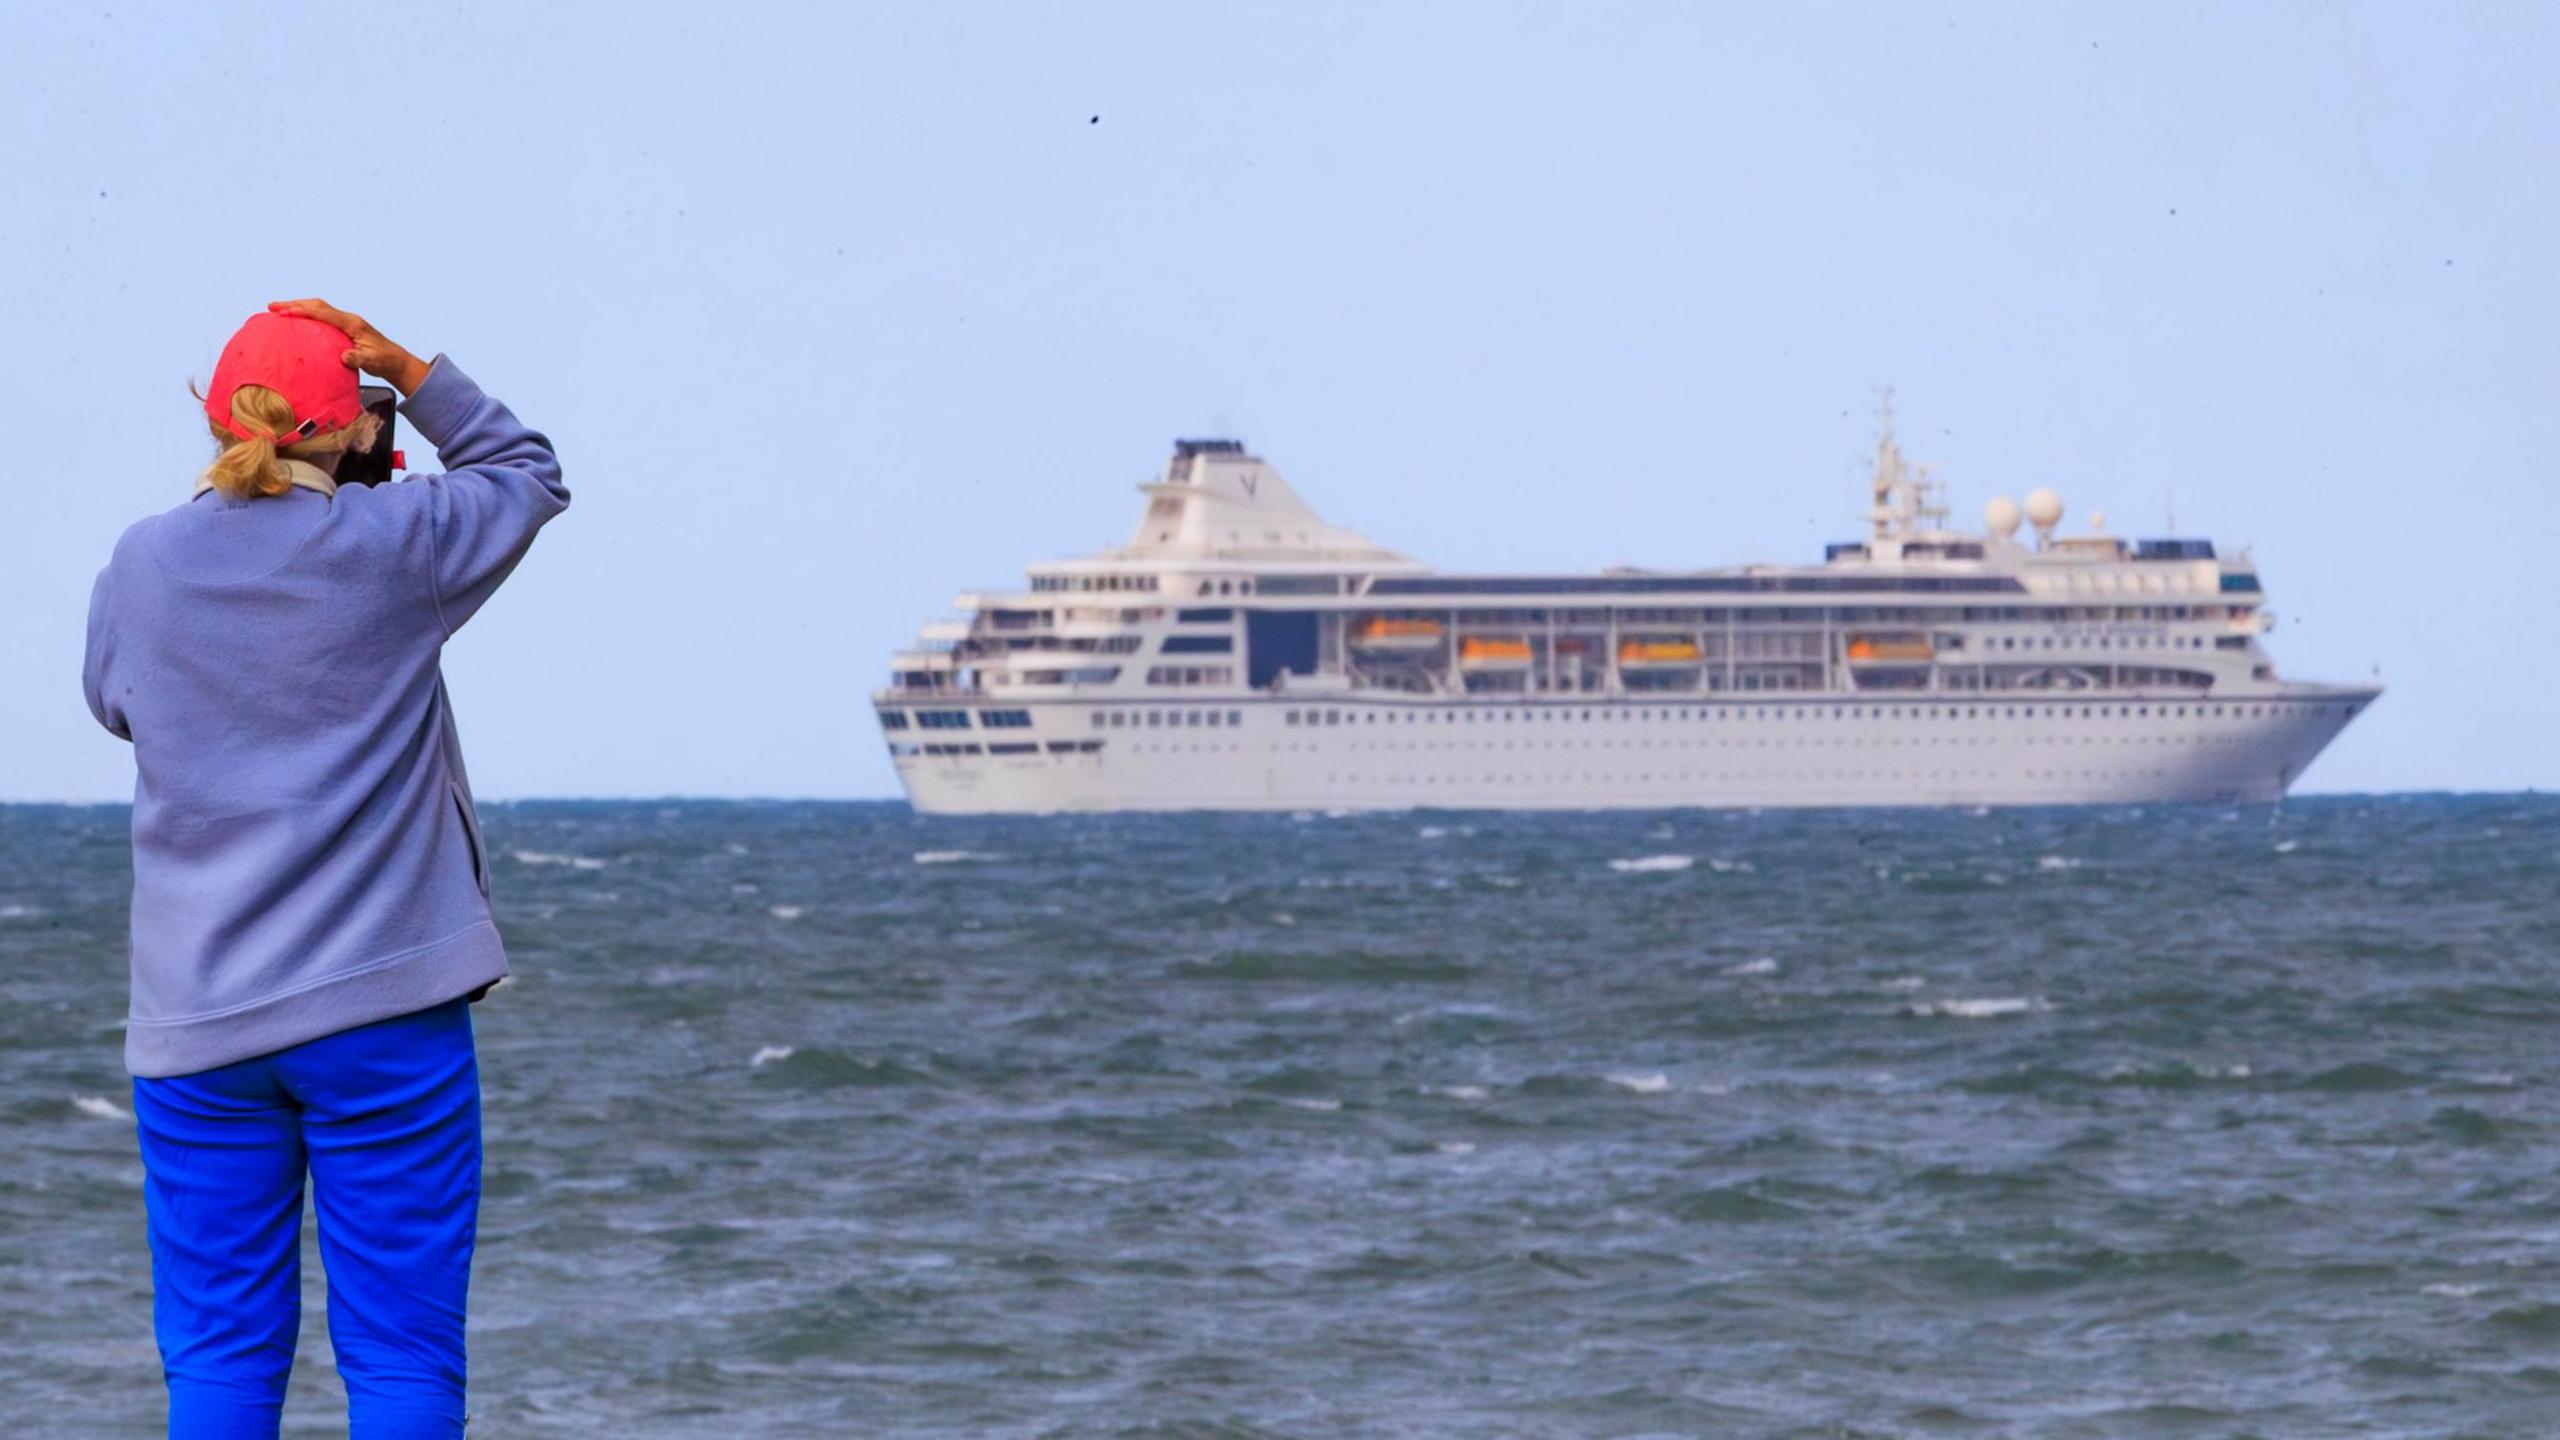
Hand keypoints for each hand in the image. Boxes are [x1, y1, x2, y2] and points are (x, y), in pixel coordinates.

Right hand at [267, 298, 432, 395]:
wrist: (395, 361)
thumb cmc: (385, 361)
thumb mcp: (373, 362)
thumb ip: (359, 359)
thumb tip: (345, 357)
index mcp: (352, 324)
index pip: (323, 313)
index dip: (303, 311)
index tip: (284, 312)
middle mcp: (348, 319)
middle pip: (316, 305)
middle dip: (293, 304)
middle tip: (271, 306)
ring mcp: (345, 322)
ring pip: (317, 309)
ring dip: (297, 307)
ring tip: (276, 310)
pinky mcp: (343, 328)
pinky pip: (320, 317)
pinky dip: (305, 315)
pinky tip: (294, 322)